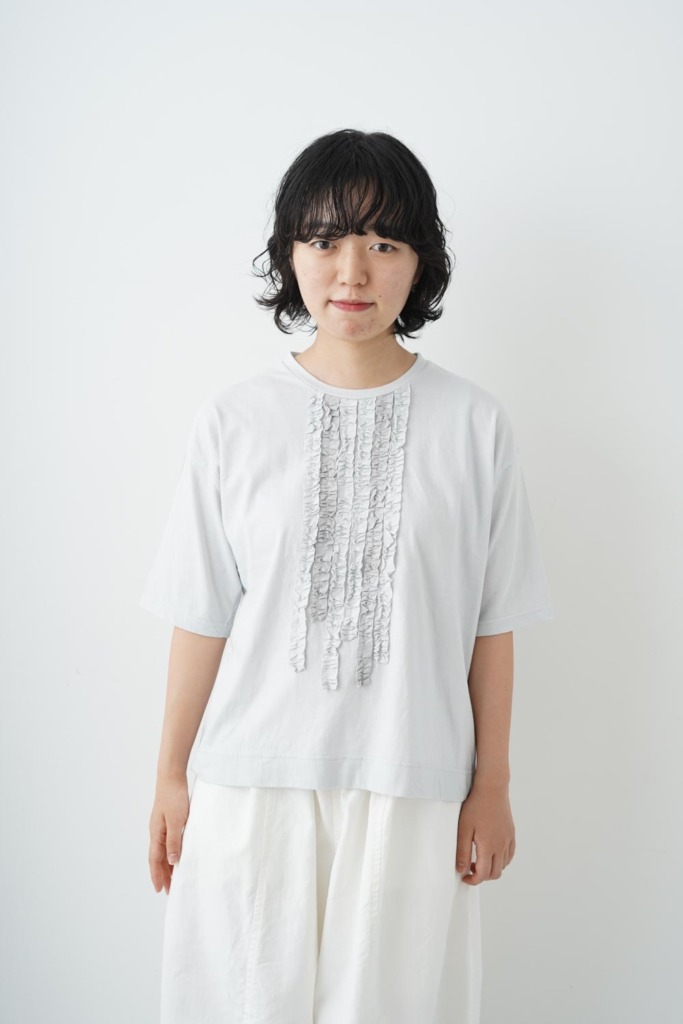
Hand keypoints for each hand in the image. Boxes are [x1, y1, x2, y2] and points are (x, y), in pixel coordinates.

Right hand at [149, 776, 189, 894]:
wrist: (172, 777)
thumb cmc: (174, 797)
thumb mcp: (176, 821)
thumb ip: (174, 841)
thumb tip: (172, 862)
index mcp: (156, 834)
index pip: (155, 860)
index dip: (157, 875)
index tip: (160, 889)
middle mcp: (157, 832)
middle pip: (158, 858)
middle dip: (163, 874)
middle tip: (169, 890)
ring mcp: (162, 826)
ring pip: (164, 851)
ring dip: (168, 865)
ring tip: (175, 877)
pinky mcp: (169, 820)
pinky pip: (169, 842)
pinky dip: (172, 852)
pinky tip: (179, 855)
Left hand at [455, 781, 515, 884]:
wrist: (492, 788)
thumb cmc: (475, 806)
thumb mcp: (464, 829)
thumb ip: (462, 851)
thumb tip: (461, 870)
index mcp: (489, 846)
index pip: (483, 874)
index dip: (473, 880)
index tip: (464, 877)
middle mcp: (501, 846)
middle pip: (495, 873)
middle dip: (482, 876)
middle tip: (469, 867)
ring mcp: (508, 840)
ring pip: (504, 865)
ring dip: (491, 868)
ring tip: (478, 858)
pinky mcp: (511, 833)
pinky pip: (509, 855)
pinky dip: (501, 860)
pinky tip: (491, 852)